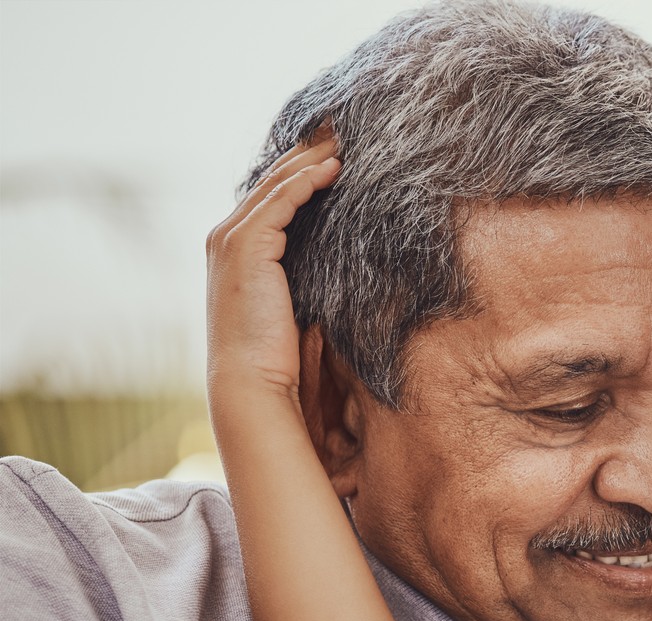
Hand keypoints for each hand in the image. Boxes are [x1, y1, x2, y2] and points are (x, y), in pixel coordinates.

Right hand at [204, 131, 339, 406]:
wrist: (253, 383)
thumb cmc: (278, 354)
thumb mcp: (295, 303)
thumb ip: (306, 274)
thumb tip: (342, 264)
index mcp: (236, 247)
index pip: (271, 194)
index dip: (302, 168)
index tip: (336, 149)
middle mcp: (226, 235)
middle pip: (272, 179)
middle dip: (308, 152)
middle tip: (343, 129)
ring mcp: (231, 239)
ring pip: (276, 184)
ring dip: (312, 159)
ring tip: (346, 139)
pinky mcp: (245, 247)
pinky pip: (280, 202)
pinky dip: (306, 182)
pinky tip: (333, 169)